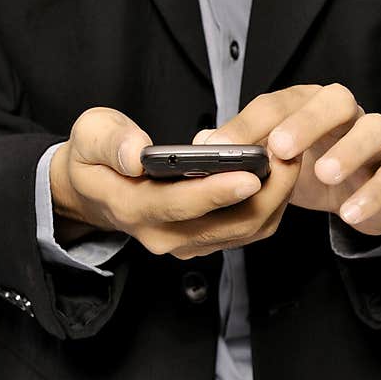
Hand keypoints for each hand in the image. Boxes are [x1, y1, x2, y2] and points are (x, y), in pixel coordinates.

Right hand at [50, 107, 299, 258]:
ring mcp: (184, 244)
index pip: (180, 205)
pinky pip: (245, 231)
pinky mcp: (202, 242)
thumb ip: (111, 142)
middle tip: (288, 153)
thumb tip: (137, 153)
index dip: (217, 192)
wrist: (93, 191)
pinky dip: (268, 206)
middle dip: (264, 192)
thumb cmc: (95, 159)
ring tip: (291, 159)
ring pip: (243, 231)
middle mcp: (162, 236)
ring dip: (273, 199)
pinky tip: (279, 175)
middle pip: (225, 224)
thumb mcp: (89, 134)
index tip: (250, 174)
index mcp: (132, 208)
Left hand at [196, 84, 380, 235]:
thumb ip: (242, 150)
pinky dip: (373, 194)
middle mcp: (345, 115)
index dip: (250, 123)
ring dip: (349, 150)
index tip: (222, 147)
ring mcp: (374, 143)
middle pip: (335, 100)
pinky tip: (348, 213)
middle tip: (280, 149)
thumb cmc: (309, 168)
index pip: (279, 103)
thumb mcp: (272, 160)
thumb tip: (203, 144)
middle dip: (307, 122)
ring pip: (375, 129)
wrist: (359, 195)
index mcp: (308, 106)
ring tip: (323, 174)